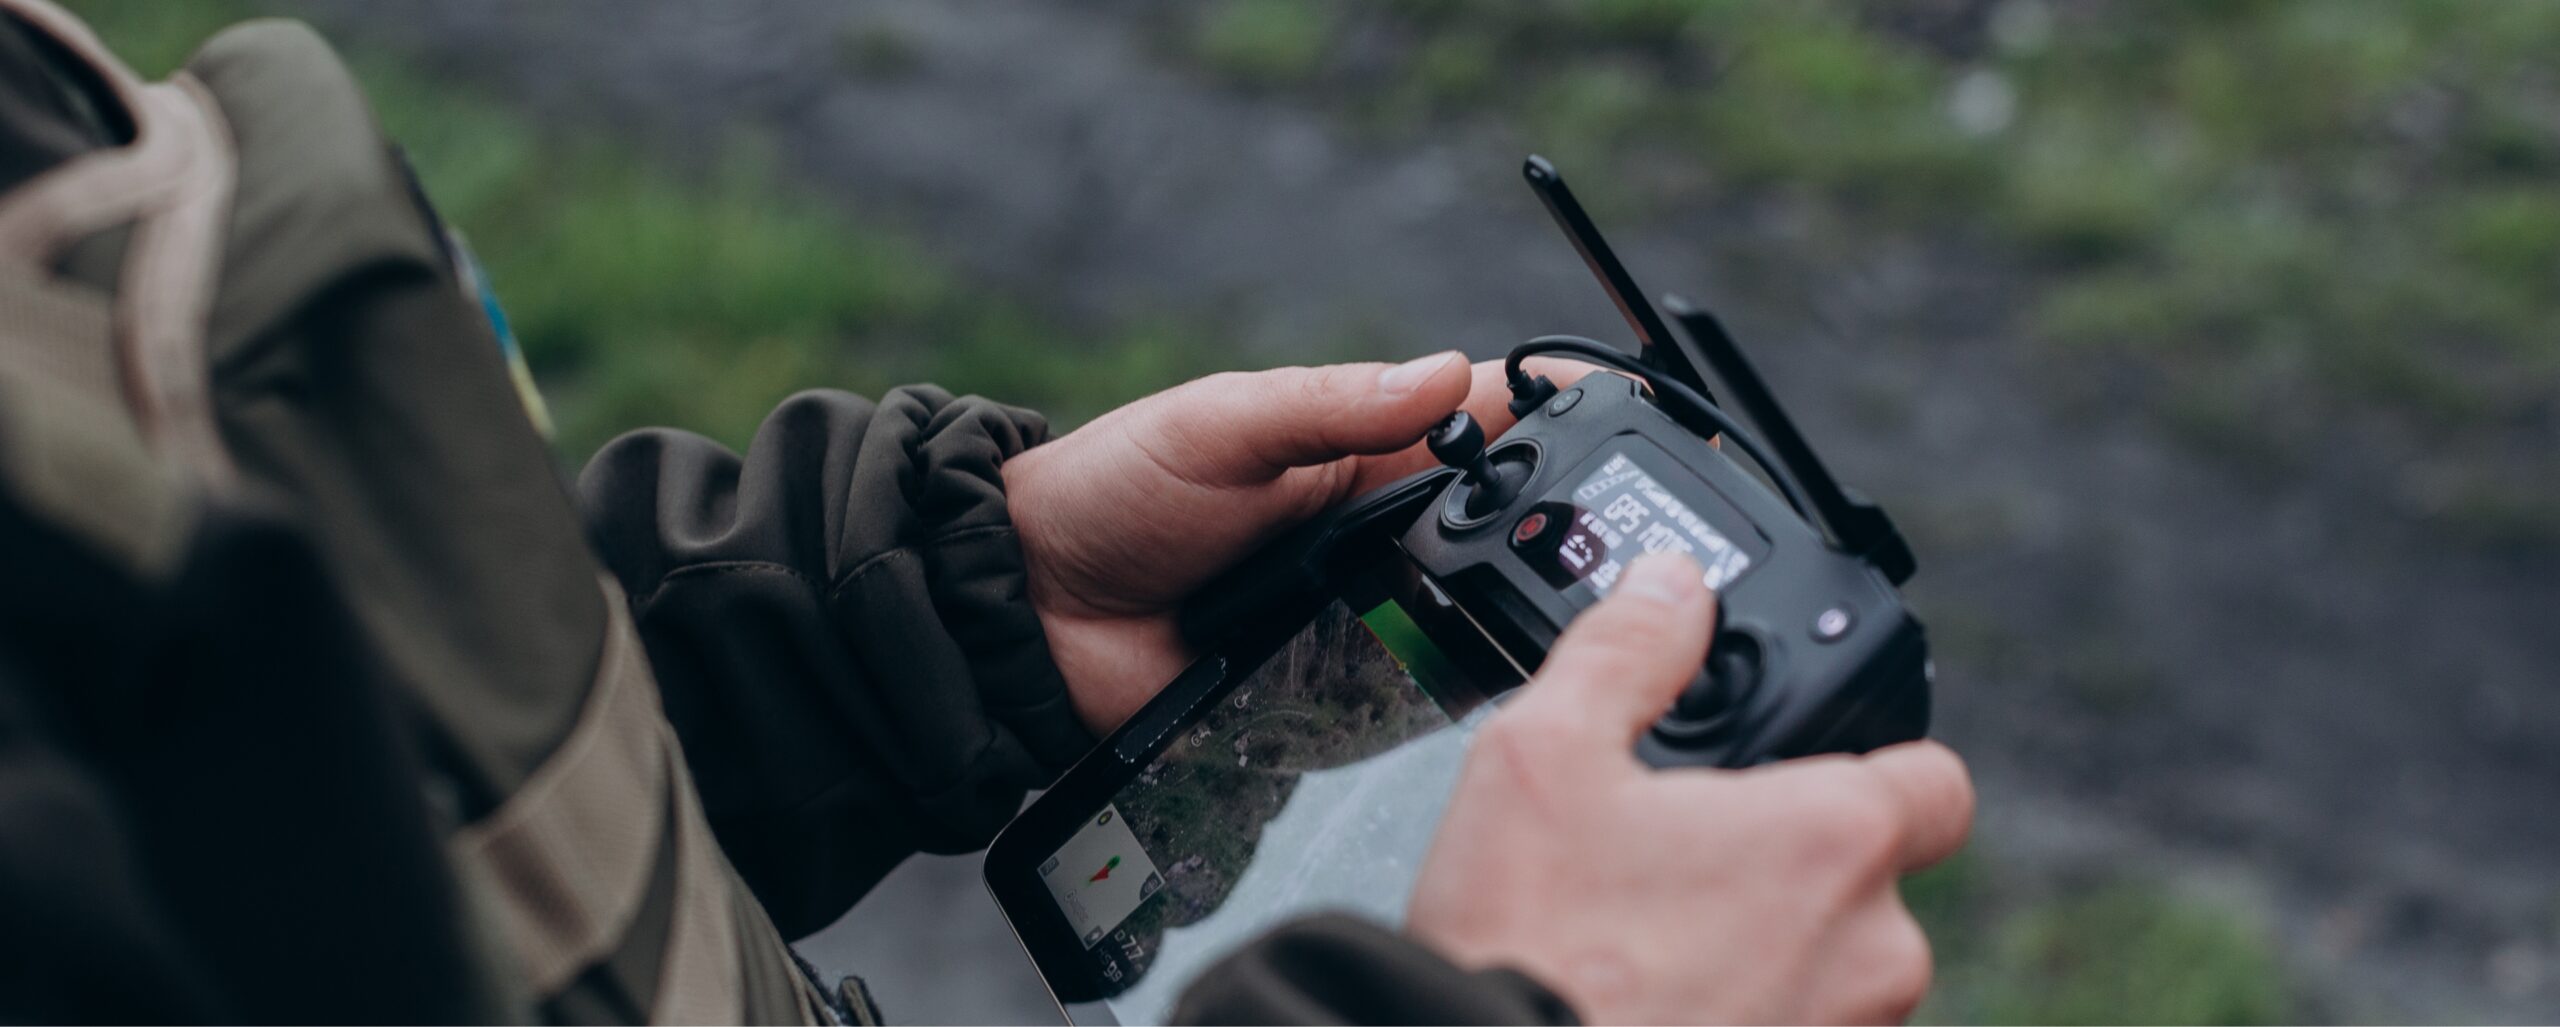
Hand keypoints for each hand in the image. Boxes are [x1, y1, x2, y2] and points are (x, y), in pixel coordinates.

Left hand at [1004, 353, 1585, 733]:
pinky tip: (1495, 698)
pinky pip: (1416, 702)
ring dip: (1518, 624)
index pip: (1490, 424)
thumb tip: (1450, 373)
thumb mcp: (1222, 424)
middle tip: (1618, 546)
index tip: (1633, 423)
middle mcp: (1380, 536)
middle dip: (1561, 538)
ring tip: (1570, 625)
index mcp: (1363, 451)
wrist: (1024, 616)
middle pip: (1506, 535)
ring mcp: (1363, 622)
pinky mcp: (1337, 701)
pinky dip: (1454, 699)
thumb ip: (1331, 403)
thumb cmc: (1114, 494)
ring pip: (1477, 623)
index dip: (1564, 421)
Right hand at [1407, 552, 1973, 1024]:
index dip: (1876, 762)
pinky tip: (1653, 1000)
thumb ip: (1624, 651)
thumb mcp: (1543, 755)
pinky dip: (1746, 1011)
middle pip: (1873, 879)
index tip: (1800, 772)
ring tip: (1653, 938)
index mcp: (1833, 840)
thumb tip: (1669, 585)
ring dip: (1772, 946)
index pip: (1935, 781)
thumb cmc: (1526, 943)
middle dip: (1793, 864)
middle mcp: (1873, 950)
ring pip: (1838, 967)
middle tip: (1683, 859)